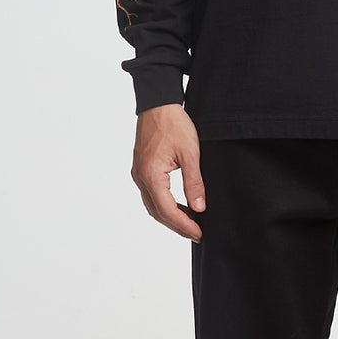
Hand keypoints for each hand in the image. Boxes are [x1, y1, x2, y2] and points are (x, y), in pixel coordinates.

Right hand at [131, 104, 206, 240]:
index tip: (199, 234)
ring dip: (170, 216)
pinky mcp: (141, 168)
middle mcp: (140, 177)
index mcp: (151, 175)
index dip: (184, 225)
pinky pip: (150, 194)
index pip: (167, 210)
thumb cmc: (174, 124)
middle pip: (157, 212)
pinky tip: (179, 205)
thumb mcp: (190, 154)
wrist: (158, 104)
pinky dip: (164, 204)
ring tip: (190, 222)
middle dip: (177, 226)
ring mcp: (138, 173)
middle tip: (196, 234)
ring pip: (152, 205)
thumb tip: (200, 208)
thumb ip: (194, 183)